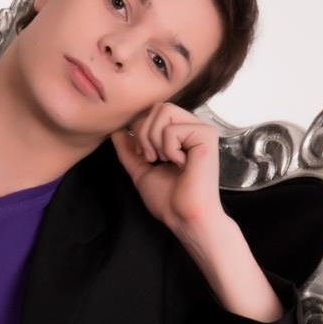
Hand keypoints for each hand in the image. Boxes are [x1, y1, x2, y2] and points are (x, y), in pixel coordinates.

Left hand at [112, 102, 282, 321]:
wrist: (183, 216)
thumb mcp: (140, 169)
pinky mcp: (206, 135)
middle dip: (144, 134)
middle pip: (157, 107)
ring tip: (165, 160)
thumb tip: (116, 130)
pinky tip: (181, 164)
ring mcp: (201, 129)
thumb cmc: (168, 199)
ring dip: (155, 140)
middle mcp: (191, 127)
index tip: (144, 156)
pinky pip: (172, 129)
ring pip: (163, 111)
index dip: (138, 132)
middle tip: (152, 158)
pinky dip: (168, 149)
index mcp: (179, 134)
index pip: (151, 112)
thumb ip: (128, 150)